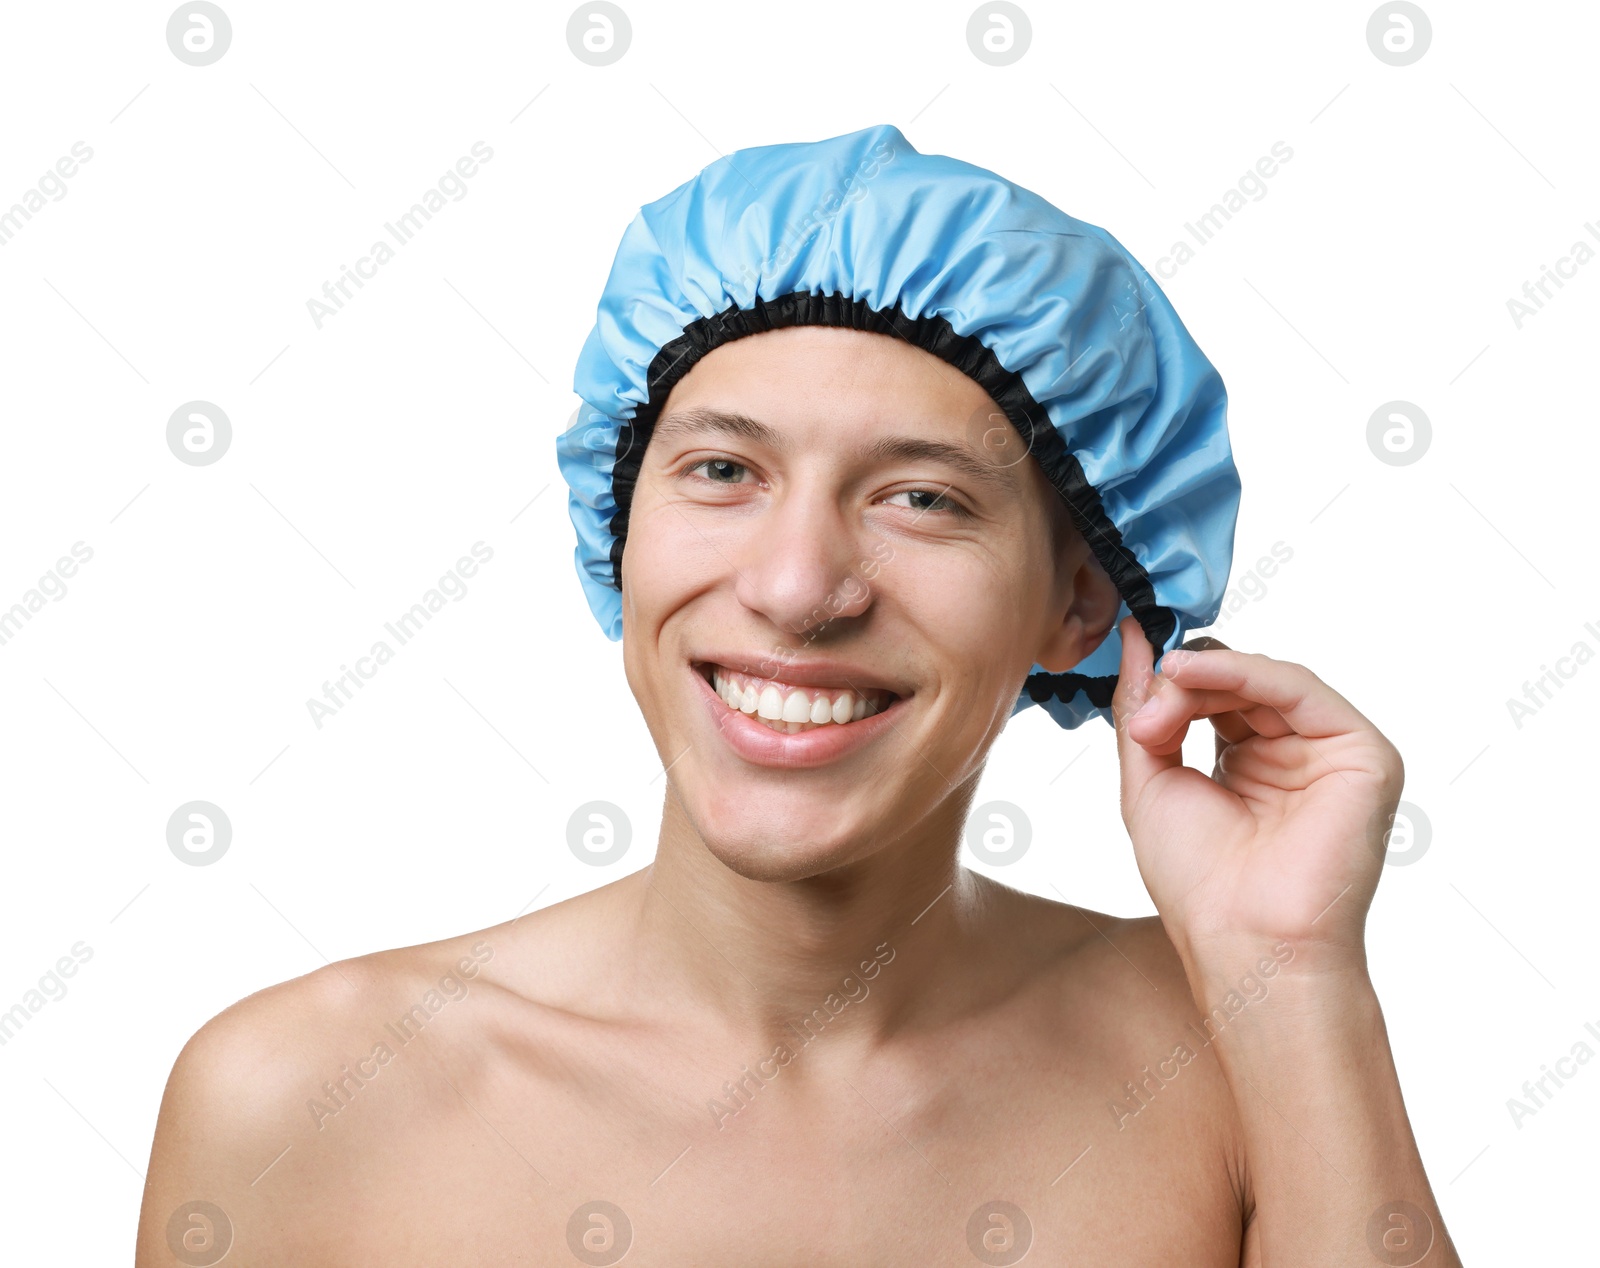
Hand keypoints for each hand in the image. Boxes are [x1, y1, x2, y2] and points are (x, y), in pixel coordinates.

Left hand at [1110, 614, 1404, 969]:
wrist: (1246, 941)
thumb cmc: (1199, 883)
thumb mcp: (1149, 781)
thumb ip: (1143, 709)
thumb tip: (1135, 639)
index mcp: (1247, 765)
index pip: (1213, 694)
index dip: (1171, 680)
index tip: (1130, 662)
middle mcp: (1293, 755)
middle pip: (1236, 683)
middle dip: (1182, 682)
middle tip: (1146, 700)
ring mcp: (1330, 753)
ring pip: (1264, 679)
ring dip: (1203, 678)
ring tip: (1163, 700)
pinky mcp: (1363, 753)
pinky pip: (1298, 688)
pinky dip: (1242, 671)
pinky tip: (1192, 673)